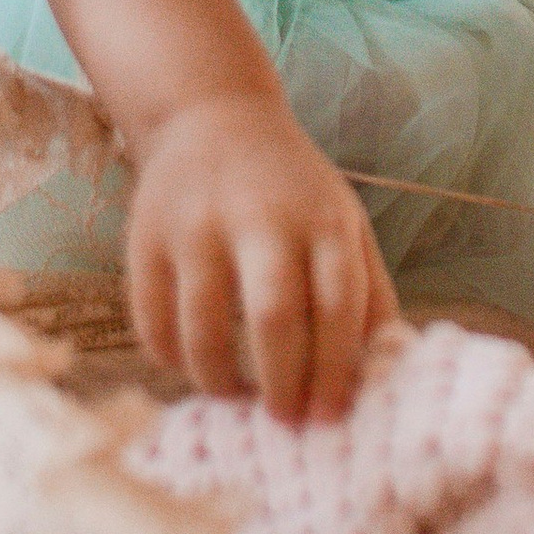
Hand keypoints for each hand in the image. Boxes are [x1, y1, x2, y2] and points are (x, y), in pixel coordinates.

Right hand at [125, 90, 398, 420]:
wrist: (214, 114)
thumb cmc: (293, 188)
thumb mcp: (345, 220)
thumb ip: (369, 292)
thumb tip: (387, 375)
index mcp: (322, 218)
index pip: (338, 306)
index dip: (336, 371)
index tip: (330, 416)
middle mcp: (260, 217)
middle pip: (273, 318)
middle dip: (281, 385)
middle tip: (284, 420)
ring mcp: (197, 225)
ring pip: (203, 328)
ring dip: (219, 381)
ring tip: (235, 395)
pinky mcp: (146, 235)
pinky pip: (152, 319)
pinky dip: (170, 357)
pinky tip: (190, 364)